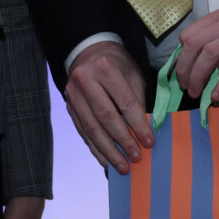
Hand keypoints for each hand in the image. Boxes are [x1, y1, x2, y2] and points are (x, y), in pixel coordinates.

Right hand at [63, 40, 153, 174]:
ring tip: (123, 166)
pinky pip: (83, 131)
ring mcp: (73, 94)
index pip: (125, 102)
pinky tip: (106, 160)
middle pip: (106, 117)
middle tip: (136, 158)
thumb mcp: (132, 74)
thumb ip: (137, 100)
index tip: (149, 142)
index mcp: (106, 68)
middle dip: (122, 141)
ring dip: (108, 151)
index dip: (138, 124)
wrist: (88, 51)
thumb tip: (144, 132)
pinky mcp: (69, 106)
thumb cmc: (116, 64)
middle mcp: (85, 80)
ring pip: (91, 128)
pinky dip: (96, 148)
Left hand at [177, 0, 218, 103]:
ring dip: (199, 77)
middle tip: (186, 86)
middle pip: (194, 45)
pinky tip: (218, 95)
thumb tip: (214, 63)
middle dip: (184, 69)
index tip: (183, 71)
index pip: (190, 34)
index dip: (182, 55)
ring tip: (197, 93)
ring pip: (211, 55)